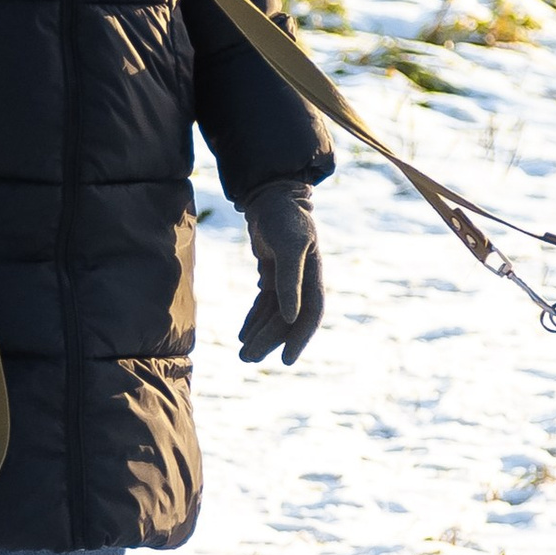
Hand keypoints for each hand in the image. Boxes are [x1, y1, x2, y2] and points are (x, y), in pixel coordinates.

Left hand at [239, 183, 323, 364]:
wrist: (271, 195)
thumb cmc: (283, 217)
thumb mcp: (288, 246)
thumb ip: (290, 281)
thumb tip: (290, 317)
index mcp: (313, 275)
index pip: (311, 314)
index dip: (300, 338)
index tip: (286, 360)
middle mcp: (303, 280)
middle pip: (288, 319)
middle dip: (270, 340)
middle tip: (247, 358)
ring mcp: (287, 277)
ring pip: (275, 314)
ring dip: (260, 333)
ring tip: (242, 352)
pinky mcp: (272, 272)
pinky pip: (265, 303)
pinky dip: (255, 318)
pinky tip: (243, 333)